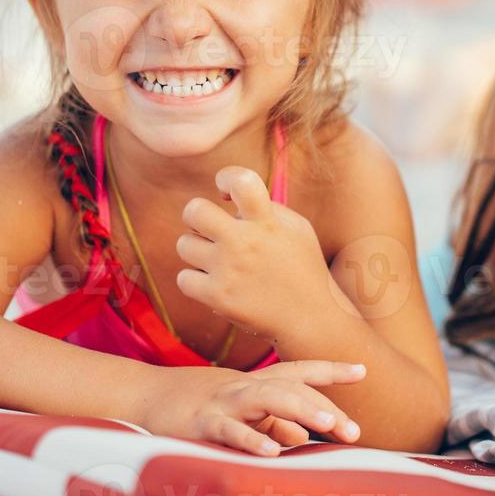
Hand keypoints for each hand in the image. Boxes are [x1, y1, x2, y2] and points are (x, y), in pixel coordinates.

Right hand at [138, 360, 365, 455]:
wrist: (144, 395)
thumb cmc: (198, 405)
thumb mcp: (240, 410)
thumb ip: (271, 422)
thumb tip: (303, 438)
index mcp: (256, 382)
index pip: (300, 371)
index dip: (331, 370)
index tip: (363, 370)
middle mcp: (245, 386)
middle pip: (292, 388)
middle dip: (325, 407)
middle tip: (354, 430)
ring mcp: (224, 402)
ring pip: (267, 399)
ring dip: (301, 411)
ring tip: (328, 427)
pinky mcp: (202, 422)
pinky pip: (231, 431)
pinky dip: (251, 440)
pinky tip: (272, 452)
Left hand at [176, 167, 332, 340]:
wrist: (310, 317)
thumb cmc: (302, 267)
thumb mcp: (297, 229)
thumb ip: (267, 208)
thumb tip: (232, 198)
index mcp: (267, 221)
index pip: (240, 181)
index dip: (226, 178)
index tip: (226, 193)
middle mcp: (245, 243)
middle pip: (194, 211)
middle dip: (197, 215)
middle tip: (210, 228)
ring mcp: (229, 270)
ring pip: (184, 244)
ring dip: (197, 250)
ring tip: (218, 260)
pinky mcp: (218, 297)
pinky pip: (184, 278)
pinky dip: (196, 280)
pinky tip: (215, 282)